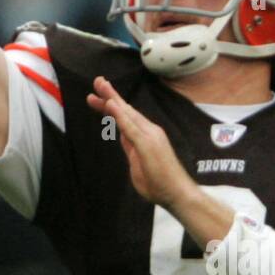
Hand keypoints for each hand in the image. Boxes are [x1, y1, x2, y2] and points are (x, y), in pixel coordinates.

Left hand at [87, 76, 194, 208]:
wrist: (177, 193)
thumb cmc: (160, 183)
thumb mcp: (137, 164)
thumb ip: (130, 148)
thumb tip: (123, 137)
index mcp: (145, 136)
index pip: (125, 117)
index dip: (111, 106)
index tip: (96, 98)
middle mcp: (149, 131)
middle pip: (126, 110)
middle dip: (110, 95)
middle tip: (97, 81)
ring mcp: (150, 136)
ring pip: (128, 113)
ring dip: (113, 98)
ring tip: (100, 85)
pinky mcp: (148, 144)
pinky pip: (130, 127)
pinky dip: (119, 115)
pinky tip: (110, 104)